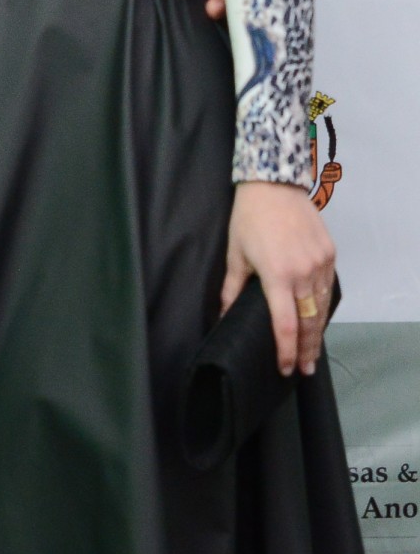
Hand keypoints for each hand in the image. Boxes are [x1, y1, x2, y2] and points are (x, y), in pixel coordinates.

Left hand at [221, 181, 335, 375]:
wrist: (274, 184)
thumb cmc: (249, 218)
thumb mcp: (236, 254)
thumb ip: (232, 288)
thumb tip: (224, 315)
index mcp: (277, 275)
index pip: (285, 324)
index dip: (286, 350)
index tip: (285, 368)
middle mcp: (303, 272)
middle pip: (309, 322)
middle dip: (306, 349)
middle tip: (304, 369)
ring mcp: (320, 262)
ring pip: (322, 306)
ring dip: (317, 331)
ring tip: (311, 351)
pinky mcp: (329, 253)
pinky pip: (328, 287)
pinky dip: (323, 306)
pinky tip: (317, 319)